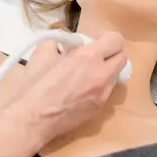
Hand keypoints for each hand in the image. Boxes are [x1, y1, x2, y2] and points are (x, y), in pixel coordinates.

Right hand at [1, 31, 126, 145]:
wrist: (33, 119)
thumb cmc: (35, 85)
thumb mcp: (42, 52)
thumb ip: (58, 42)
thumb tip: (65, 44)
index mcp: (88, 57)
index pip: (115, 40)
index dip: (106, 38)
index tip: (93, 41)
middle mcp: (102, 74)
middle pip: (122, 57)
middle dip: (110, 53)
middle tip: (93, 55)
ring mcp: (103, 93)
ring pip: (116, 75)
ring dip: (106, 70)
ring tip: (86, 73)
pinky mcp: (100, 108)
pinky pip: (107, 90)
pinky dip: (99, 85)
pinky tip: (81, 89)